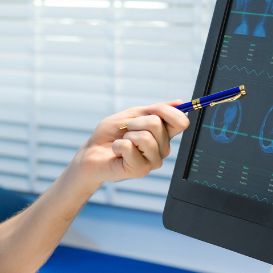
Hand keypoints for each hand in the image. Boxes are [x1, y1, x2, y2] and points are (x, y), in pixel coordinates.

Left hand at [73, 103, 189, 184]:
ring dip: (126, 135)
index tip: (152, 109)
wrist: (92, 153)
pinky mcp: (141, 170)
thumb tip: (179, 103)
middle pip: (157, 124)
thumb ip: (154, 110)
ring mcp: (153, 161)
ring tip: (122, 142)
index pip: (181, 122)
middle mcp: (162, 149)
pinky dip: (118, 145)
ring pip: (145, 137)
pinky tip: (117, 152)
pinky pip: (130, 147)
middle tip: (125, 130)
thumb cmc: (111, 135)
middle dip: (135, 122)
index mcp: (163, 135)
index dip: (167, 111)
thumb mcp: (132, 115)